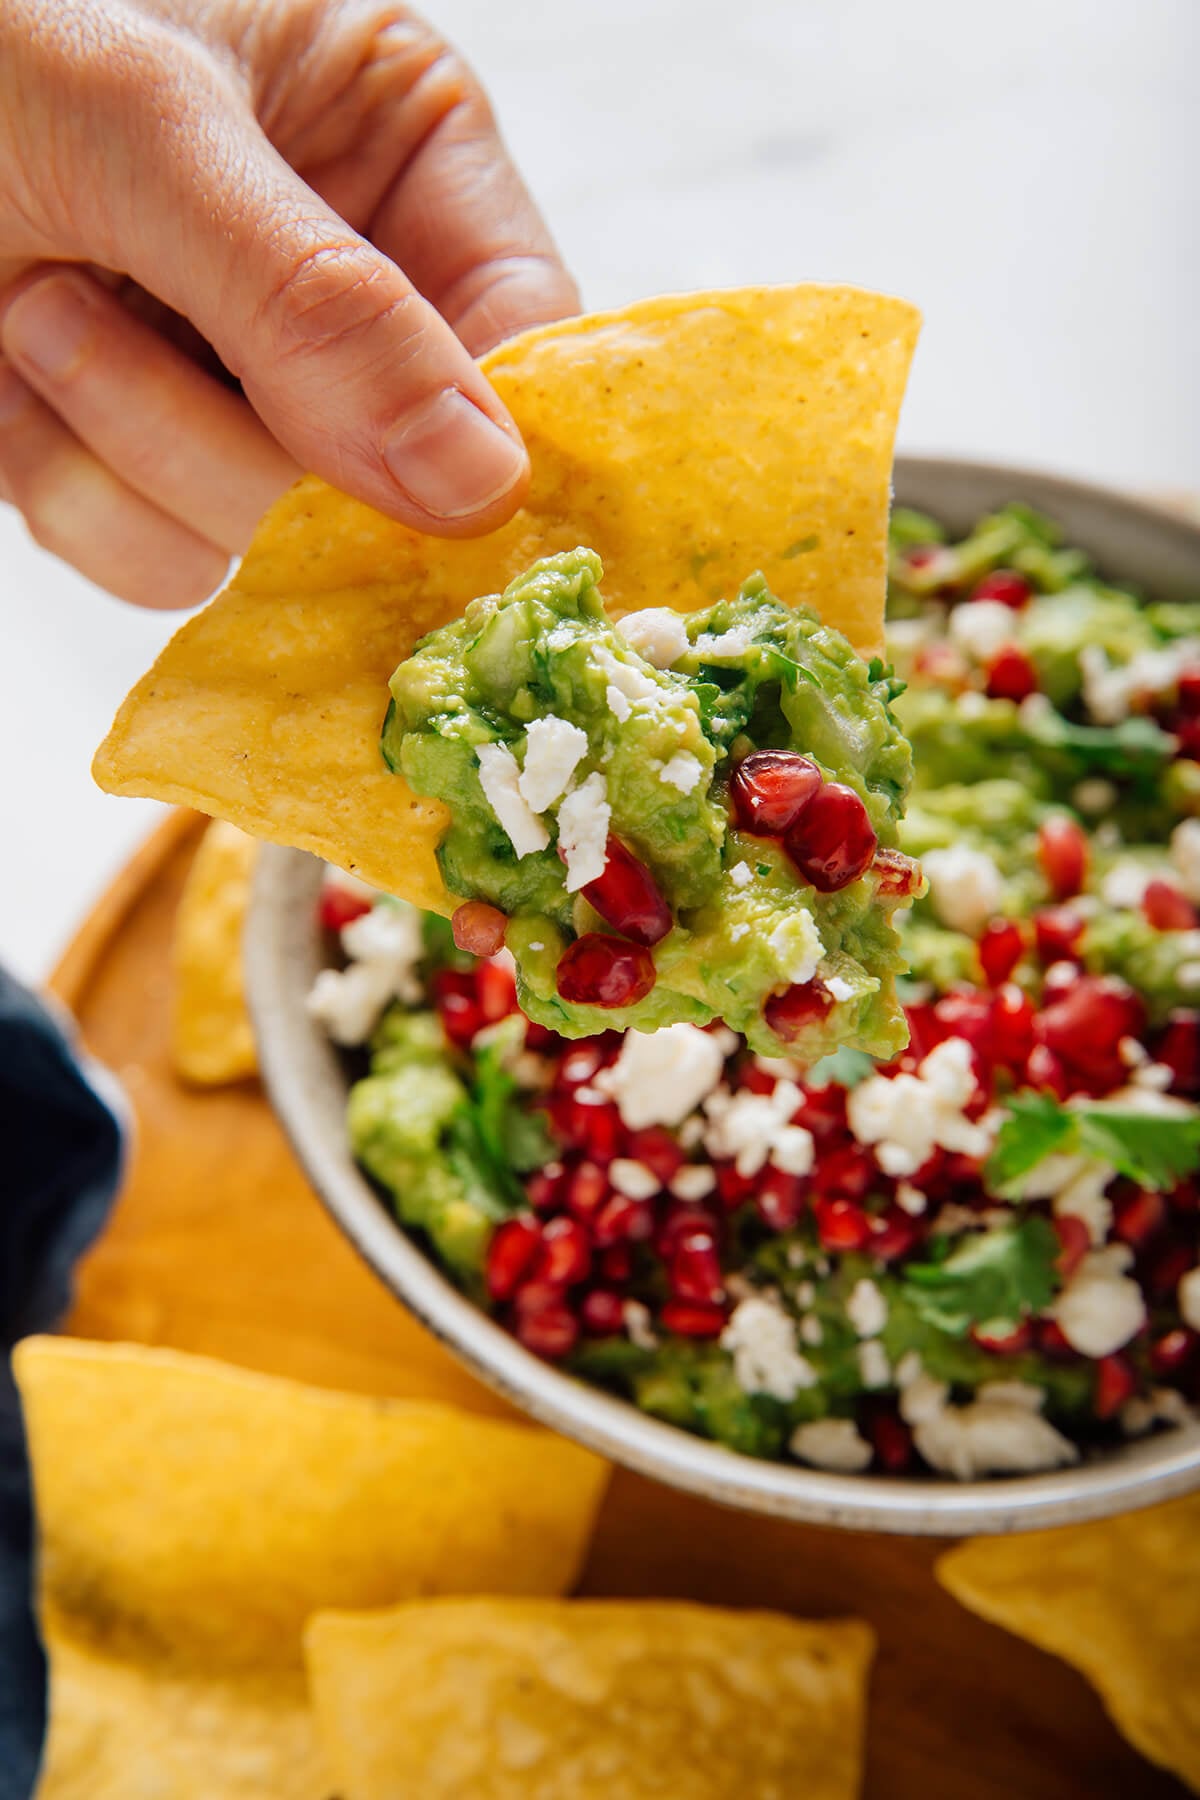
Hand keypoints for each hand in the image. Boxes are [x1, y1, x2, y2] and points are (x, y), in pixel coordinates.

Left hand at [0, 1, 578, 606]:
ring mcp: (242, 390)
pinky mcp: (140, 465)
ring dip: (140, 447)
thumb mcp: (146, 120)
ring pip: (279, 541)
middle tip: (144, 315)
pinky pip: (167, 564)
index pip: (522, 338)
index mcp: (397, 154)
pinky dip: (76, 489)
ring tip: (38, 300)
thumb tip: (481, 484)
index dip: (498, 439)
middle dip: (267, 436)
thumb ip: (317, 302)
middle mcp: (342, 291)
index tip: (458, 507)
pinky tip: (14, 364)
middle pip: (406, 476)